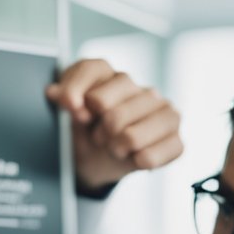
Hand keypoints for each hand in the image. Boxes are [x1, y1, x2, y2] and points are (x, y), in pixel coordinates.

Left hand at [46, 58, 183, 192]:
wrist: (96, 162)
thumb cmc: (84, 133)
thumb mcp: (66, 114)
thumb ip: (63, 98)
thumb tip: (57, 93)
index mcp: (113, 76)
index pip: (92, 71)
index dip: (75, 94)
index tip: (72, 111)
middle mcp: (143, 89)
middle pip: (111, 113)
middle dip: (99, 133)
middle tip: (100, 136)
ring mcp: (164, 112)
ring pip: (132, 137)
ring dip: (117, 149)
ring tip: (116, 146)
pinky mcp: (176, 138)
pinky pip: (153, 156)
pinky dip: (138, 162)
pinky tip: (135, 157)